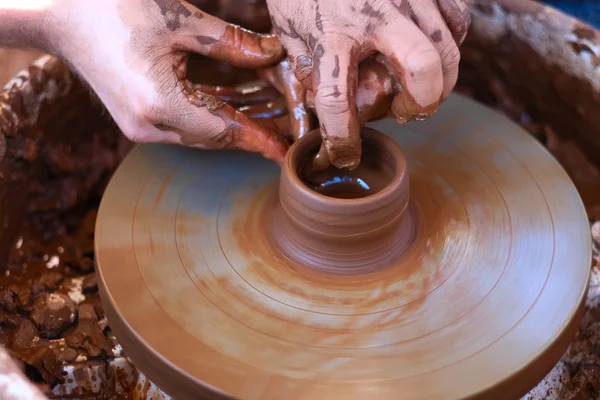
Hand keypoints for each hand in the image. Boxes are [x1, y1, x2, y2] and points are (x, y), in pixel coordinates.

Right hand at [46, 0, 287, 163]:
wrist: (59, 16)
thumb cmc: (113, 8)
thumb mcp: (180, 20)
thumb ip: (231, 43)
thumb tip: (273, 54)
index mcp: (161, 104)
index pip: (224, 130)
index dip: (259, 139)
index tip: (284, 151)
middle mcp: (149, 126)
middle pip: (214, 136)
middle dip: (250, 133)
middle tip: (284, 133)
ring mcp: (139, 127)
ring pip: (199, 133)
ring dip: (232, 127)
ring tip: (267, 124)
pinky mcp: (136, 119)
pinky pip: (182, 124)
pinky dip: (209, 117)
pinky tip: (234, 110)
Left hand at [266, 0, 469, 168]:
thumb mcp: (290, 28)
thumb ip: (309, 66)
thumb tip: (327, 104)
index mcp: (331, 32)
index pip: (337, 100)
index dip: (343, 139)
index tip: (346, 154)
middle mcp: (374, 13)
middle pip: (424, 70)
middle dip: (422, 104)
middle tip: (407, 111)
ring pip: (448, 50)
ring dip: (440, 82)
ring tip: (420, 87)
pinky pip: (458, 21)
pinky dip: (452, 45)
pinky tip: (432, 53)